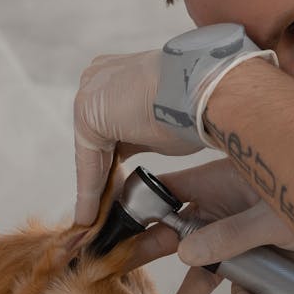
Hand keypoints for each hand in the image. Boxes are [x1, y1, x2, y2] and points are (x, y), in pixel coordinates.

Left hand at [73, 50, 203, 225]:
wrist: (206, 90)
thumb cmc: (197, 104)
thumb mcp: (161, 122)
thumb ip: (140, 135)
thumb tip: (132, 153)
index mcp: (117, 73)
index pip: (109, 127)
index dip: (112, 161)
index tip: (117, 188)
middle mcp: (98, 78)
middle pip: (96, 140)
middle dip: (102, 176)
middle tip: (105, 210)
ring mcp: (89, 93)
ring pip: (91, 154)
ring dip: (95, 189)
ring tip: (96, 220)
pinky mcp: (87, 115)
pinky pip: (89, 164)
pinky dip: (90, 193)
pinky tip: (91, 217)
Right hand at [125, 159, 293, 293]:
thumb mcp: (270, 217)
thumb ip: (228, 236)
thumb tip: (185, 254)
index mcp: (220, 182)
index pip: (168, 192)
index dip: (140, 209)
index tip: (113, 231)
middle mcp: (225, 209)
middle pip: (178, 234)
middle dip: (150, 255)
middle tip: (115, 272)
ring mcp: (241, 238)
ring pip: (207, 269)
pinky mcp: (261, 264)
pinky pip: (242, 285)